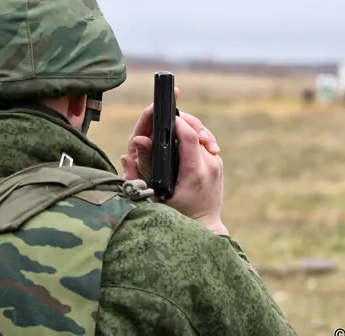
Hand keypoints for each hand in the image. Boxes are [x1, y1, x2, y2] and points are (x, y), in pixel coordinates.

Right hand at [120, 88, 227, 235]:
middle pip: (197, 131)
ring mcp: (216, 164)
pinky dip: (194, 138)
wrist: (204, 227)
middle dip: (181, 120)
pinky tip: (182, 138)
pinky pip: (205, 143)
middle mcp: (208, 166)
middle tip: (166, 117)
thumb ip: (137, 177)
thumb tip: (126, 156)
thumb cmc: (176, 216)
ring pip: (202, 134)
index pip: (188, 136)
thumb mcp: (153, 198)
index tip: (164, 116)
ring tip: (173, 125)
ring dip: (188, 127)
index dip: (176, 122)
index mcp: (193, 173)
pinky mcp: (218, 165)